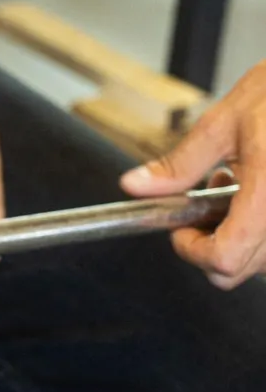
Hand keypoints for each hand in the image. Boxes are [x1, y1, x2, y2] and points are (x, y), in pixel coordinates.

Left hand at [121, 60, 265, 288]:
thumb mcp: (222, 124)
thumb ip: (179, 164)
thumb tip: (137, 186)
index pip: (226, 257)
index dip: (193, 250)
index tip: (180, 229)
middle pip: (242, 267)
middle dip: (210, 243)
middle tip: (199, 209)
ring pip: (261, 259)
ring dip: (236, 236)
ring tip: (230, 190)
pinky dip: (258, 227)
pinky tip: (251, 192)